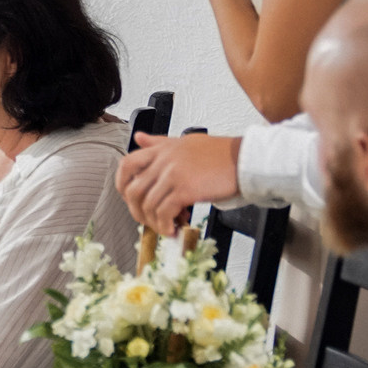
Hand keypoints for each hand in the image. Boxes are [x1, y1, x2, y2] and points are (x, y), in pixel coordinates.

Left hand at [116, 132, 242, 235]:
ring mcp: (173, 174)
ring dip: (154, 222)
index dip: (122, 184)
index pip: (128, 164)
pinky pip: (163, 212)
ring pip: (147, 204)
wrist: (245, 160)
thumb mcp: (185, 142)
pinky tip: (173, 229)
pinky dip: (165, 225)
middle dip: (137, 210)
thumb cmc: (220, 155)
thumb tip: (139, 138)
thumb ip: (160, 142)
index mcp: (162, 148)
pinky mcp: (184, 188)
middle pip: (133, 189)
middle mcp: (164, 160)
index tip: (128, 199)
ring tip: (165, 227)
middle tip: (149, 220)